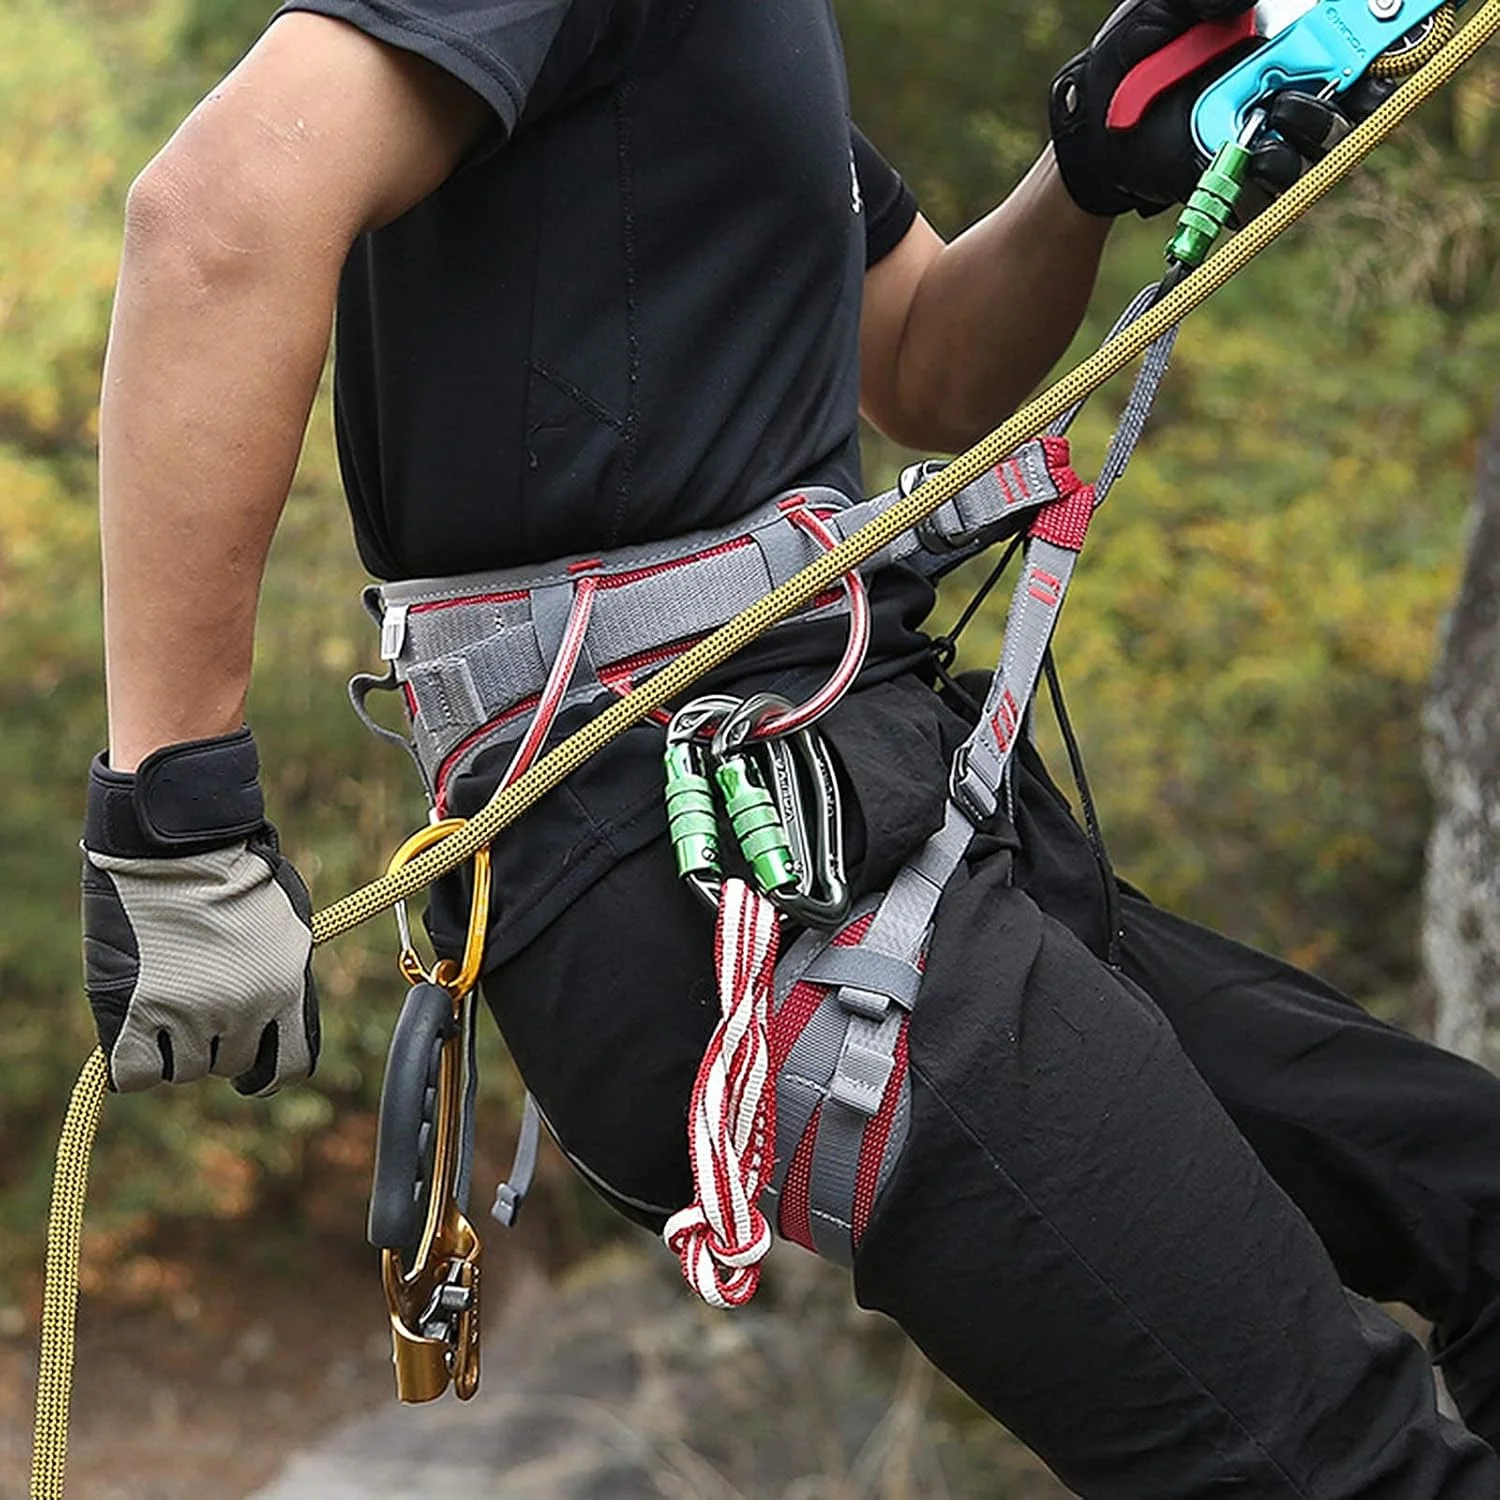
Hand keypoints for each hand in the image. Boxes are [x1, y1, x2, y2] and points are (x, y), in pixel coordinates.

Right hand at [81, 727, 318, 1094]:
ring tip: (167, 1004)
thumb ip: (283, 974)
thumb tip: (276, 1013)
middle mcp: (243, 1011)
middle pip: (230, 1064)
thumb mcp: (285, 924)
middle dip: (218, 1044)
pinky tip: (135, 1036)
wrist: (178, 844)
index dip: (269, 1071)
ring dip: (176, 1049)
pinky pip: (136, 1074)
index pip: (291, 1066)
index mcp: (286, 990)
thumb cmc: (235, 872)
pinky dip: (135, 1065)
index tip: (252, 1070)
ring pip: (185, 1070)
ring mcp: (190, 1015)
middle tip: (199, 1008)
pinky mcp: (136, 1012)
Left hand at [1049, 0, 1394, 216]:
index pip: (1351, 44)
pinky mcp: (1233, 183)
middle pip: (1352, 102)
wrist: (1088, 121)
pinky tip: (1257, 155)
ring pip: (1316, 149)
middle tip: (1345, 81)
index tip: (1399, 34)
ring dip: (1311, 129)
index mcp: (1283, 46)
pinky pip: (1268, 193)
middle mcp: (1282, 93)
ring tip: (1280, 109)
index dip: (1384, 42)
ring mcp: (1260, 141)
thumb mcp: (1168, 7)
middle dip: (1362, 93)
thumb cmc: (1132, 56)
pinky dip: (1269, 175)